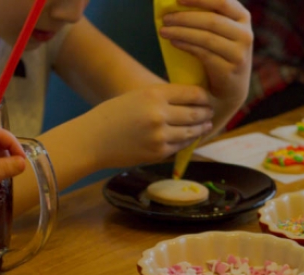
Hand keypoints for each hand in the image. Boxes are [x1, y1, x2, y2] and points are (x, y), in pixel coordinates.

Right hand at [72, 83, 212, 168]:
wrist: (93, 140)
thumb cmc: (113, 115)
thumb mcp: (137, 96)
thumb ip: (163, 97)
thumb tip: (191, 99)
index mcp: (154, 94)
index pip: (193, 94)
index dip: (204, 97)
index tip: (207, 99)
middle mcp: (160, 114)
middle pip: (196, 113)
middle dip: (206, 113)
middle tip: (210, 112)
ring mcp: (160, 135)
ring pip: (192, 132)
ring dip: (202, 128)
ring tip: (206, 125)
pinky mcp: (159, 153)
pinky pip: (182, 146)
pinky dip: (189, 141)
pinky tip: (192, 137)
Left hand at [159, 0, 252, 123]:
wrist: (227, 91)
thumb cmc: (217, 54)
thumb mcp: (219, 31)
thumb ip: (207, 14)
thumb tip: (175, 1)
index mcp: (242, 18)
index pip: (222, 1)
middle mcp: (245, 34)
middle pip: (211, 20)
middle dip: (184, 17)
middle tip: (165, 18)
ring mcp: (240, 53)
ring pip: (206, 37)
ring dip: (181, 32)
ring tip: (163, 31)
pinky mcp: (230, 69)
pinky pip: (204, 53)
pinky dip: (186, 45)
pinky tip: (174, 42)